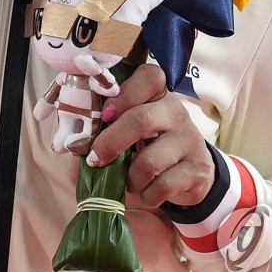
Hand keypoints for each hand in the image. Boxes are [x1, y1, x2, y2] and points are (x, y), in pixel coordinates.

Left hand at [86, 64, 214, 208]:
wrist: (192, 173)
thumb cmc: (152, 145)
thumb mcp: (135, 129)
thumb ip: (110, 126)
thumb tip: (73, 141)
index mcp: (159, 94)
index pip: (150, 76)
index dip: (124, 94)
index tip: (105, 115)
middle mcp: (176, 112)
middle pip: (141, 119)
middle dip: (111, 143)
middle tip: (96, 159)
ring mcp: (189, 140)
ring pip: (149, 161)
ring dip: (130, 178)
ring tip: (128, 182)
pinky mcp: (197, 169)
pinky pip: (163, 186)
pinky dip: (147, 195)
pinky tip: (147, 192)